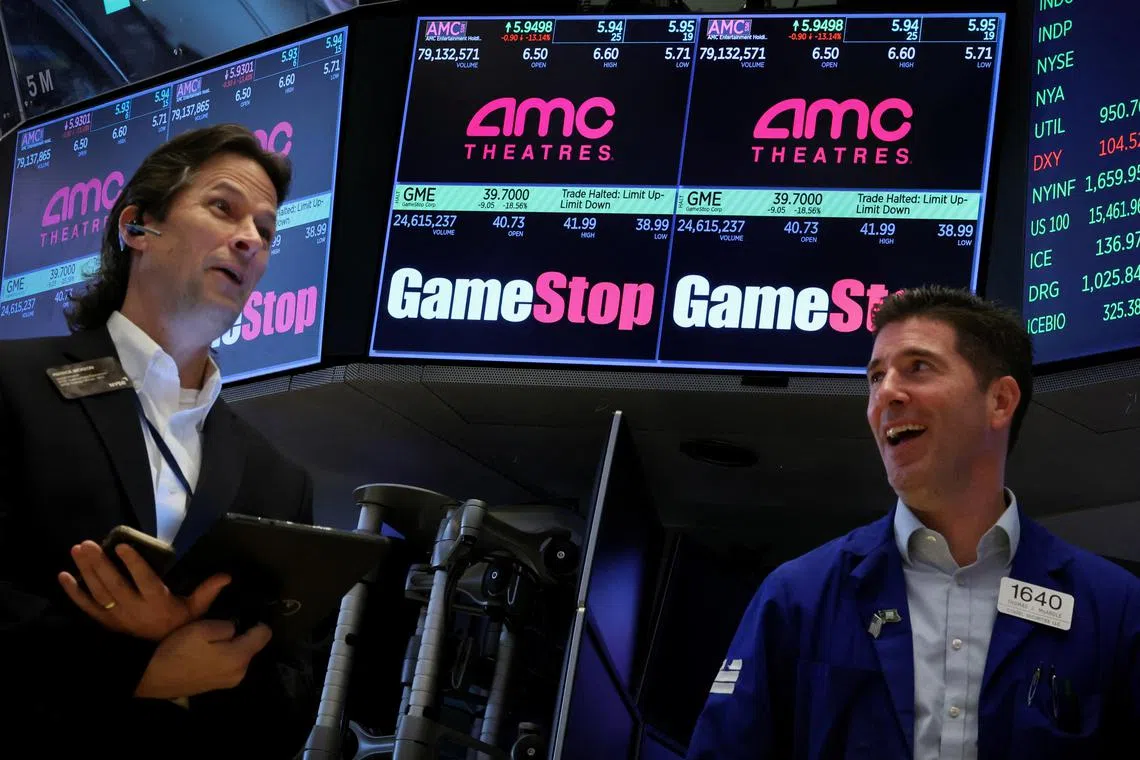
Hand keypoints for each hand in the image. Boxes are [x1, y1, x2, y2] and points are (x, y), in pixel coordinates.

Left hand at [59, 540, 229, 640]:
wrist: (159, 660)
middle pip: (113, 585)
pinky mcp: (105, 622)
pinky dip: (73, 592)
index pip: (144, 580)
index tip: (122, 546)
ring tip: (78, 550)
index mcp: (157, 603)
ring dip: (86, 571)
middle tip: (89, 543)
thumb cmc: (179, 628)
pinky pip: (86, 607)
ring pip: (98, 592)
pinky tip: (64, 576)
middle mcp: (134, 609)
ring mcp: (117, 616)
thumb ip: (208, 591)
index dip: (133, 563)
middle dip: (99, 563)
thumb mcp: (196, 611)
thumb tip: (227, 574)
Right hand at [134, 619, 272, 699]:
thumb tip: (236, 629)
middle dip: (241, 635)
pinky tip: (204, 653)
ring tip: (209, 641)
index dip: (257, 621)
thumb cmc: (178, 650)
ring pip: (239, 655)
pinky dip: (222, 657)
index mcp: (240, 657)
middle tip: (218, 628)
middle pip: (252, 646)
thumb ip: (227, 625)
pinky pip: (228, 665)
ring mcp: (229, 682)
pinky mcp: (217, 686)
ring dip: (230, 646)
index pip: (265, 634)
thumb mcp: (203, 627)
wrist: (151, 677)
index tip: (244, 615)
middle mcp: (240, 673)